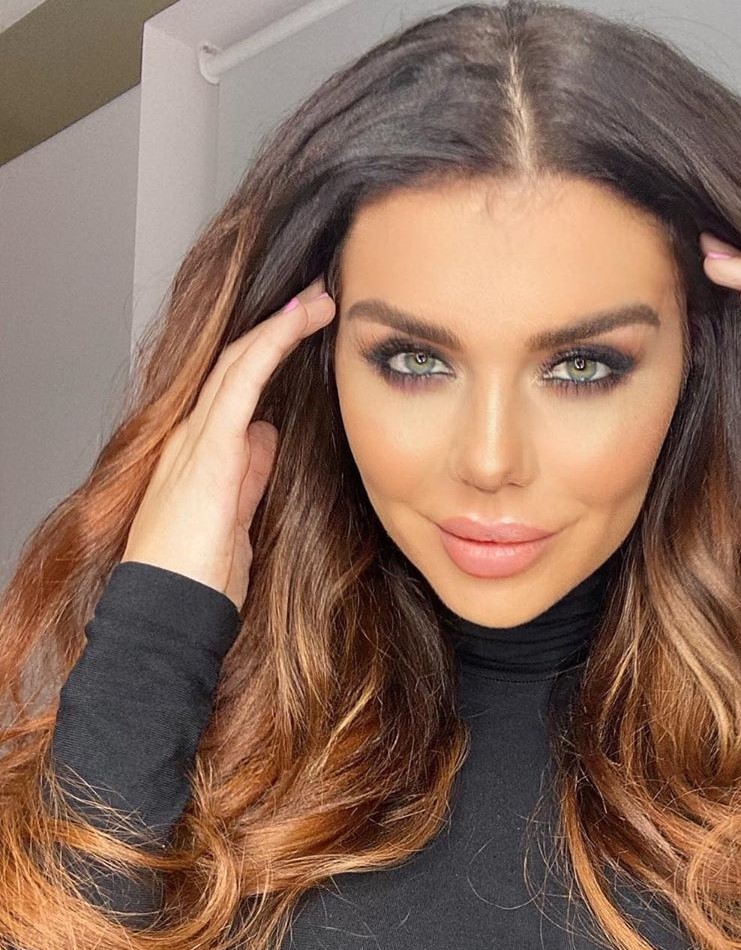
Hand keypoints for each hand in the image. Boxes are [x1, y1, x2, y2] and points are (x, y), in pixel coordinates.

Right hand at [121, 276, 335, 611]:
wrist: (170, 611)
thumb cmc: (199, 573)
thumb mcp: (237, 512)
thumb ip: (248, 470)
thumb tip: (266, 435)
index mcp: (201, 450)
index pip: (238, 385)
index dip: (272, 351)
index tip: (308, 327)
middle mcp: (192, 434)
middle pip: (238, 363)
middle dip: (280, 327)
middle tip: (320, 297)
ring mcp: (194, 437)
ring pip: (238, 361)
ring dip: (281, 325)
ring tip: (319, 298)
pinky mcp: (207, 449)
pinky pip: (240, 383)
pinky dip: (269, 346)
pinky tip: (295, 322)